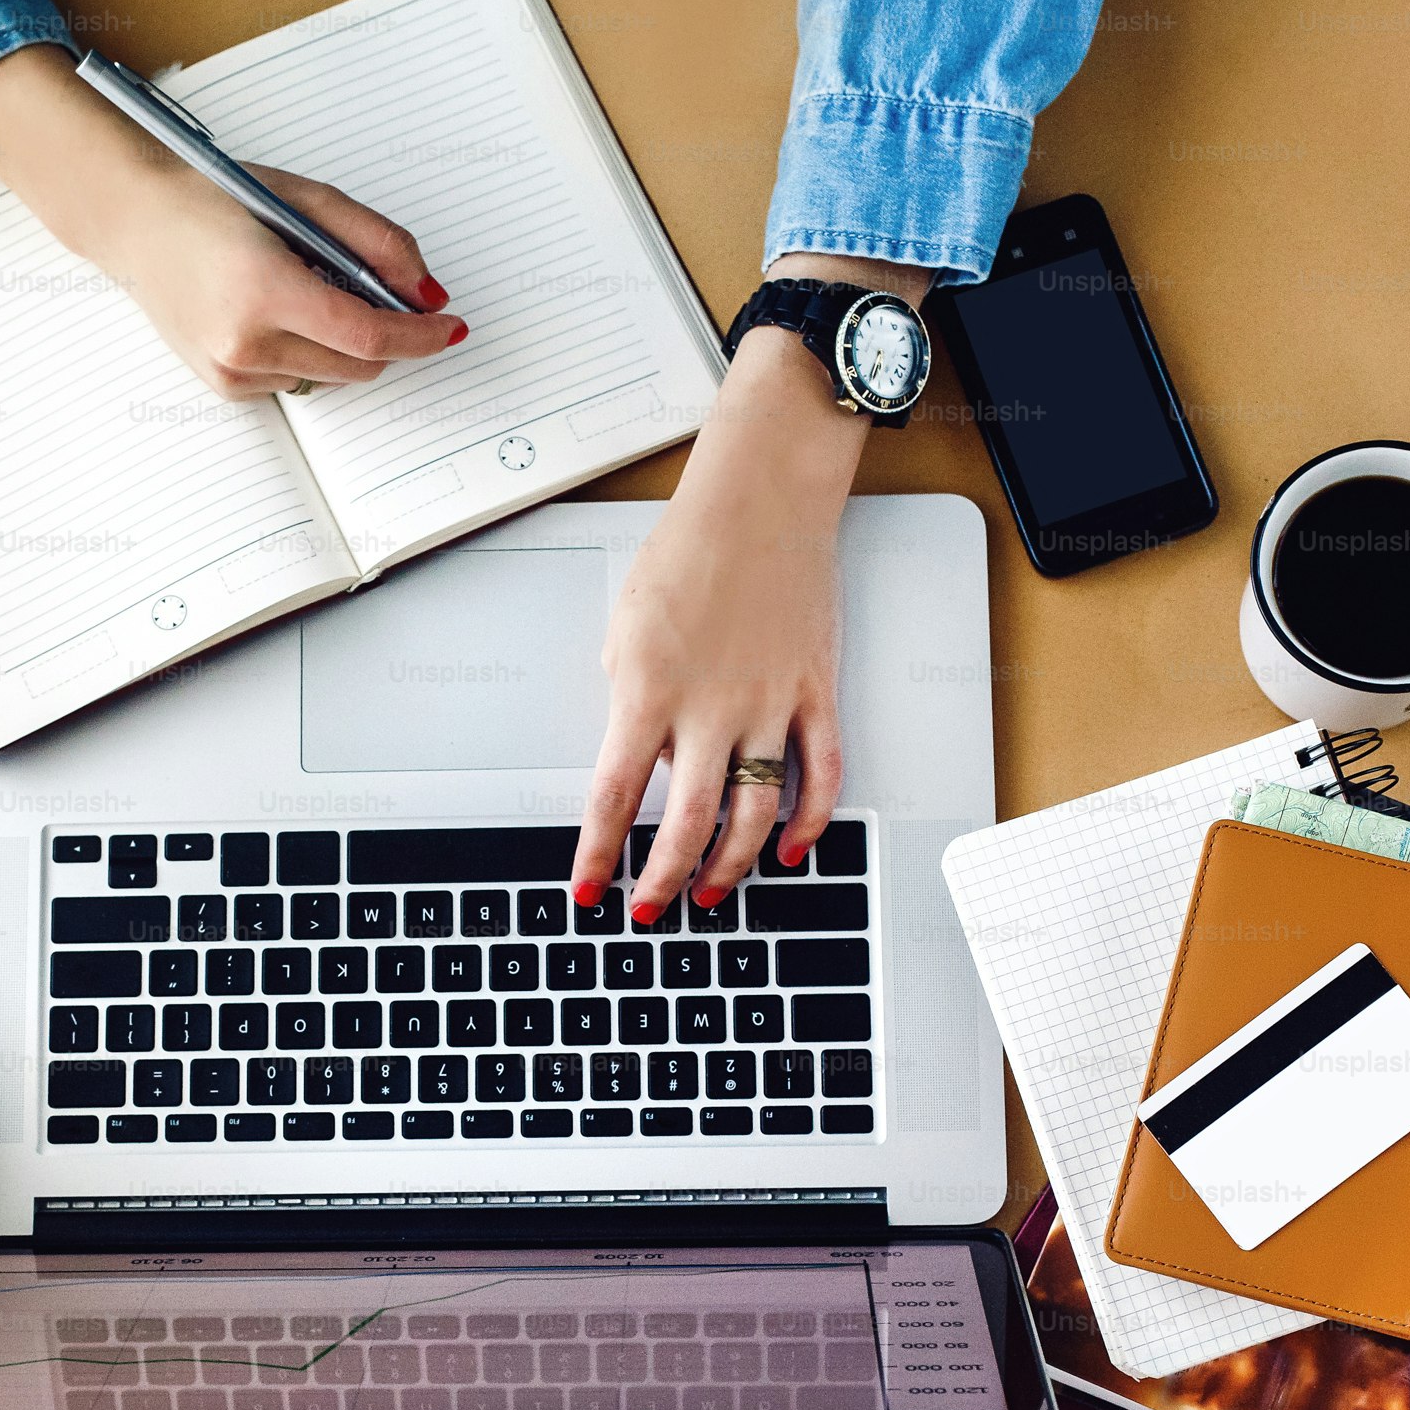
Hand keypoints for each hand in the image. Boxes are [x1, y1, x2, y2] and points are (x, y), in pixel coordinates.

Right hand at [0, 46, 463, 397]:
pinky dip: (306, 353)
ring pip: (332, 377)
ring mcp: (230, 370)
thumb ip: (378, 244)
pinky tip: (273, 313)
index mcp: (264, 288)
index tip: (449, 328)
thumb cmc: (217, 200)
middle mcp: (244, 341)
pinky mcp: (224, 386)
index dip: (419, 336)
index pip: (368, 335)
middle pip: (358, 365)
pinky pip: (297, 382)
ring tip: (304, 290)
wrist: (137, 221)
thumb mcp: (307, 201)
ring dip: (342, 344)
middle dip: (384, 336)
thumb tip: (428, 295)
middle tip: (377, 293)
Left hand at [568, 256, 930, 919]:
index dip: (598, 855)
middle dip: (665, 880)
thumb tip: (639, 759)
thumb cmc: (687, 552)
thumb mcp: (625, 627)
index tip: (588, 890)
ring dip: (732, 864)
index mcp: (647, 690)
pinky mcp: (816, 692)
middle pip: (686, 822)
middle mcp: (710, 707)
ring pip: (755, 812)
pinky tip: (791, 849)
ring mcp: (769, 703)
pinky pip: (822, 774)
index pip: (613, 797)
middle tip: (651, 909)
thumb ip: (630, 699)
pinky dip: (810, 822)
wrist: (760, 499)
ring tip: (713, 892)